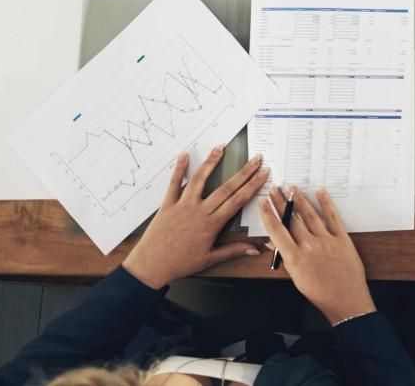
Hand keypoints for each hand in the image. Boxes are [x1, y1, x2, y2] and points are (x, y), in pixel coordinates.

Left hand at [121, 148, 265, 288]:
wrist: (150, 267)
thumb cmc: (180, 264)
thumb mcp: (209, 260)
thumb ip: (232, 251)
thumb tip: (254, 249)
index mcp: (212, 225)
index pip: (238, 201)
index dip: (253, 186)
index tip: (263, 174)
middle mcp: (199, 211)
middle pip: (226, 188)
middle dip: (244, 172)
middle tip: (256, 158)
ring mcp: (183, 206)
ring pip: (200, 180)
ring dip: (211, 163)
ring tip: (220, 148)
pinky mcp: (167, 205)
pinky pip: (174, 184)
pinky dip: (179, 169)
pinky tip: (184, 156)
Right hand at [259, 186, 375, 325]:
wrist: (345, 299)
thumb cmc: (319, 292)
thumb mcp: (296, 278)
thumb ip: (285, 258)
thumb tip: (272, 242)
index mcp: (295, 258)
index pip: (277, 231)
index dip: (268, 215)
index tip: (263, 202)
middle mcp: (309, 246)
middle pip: (292, 219)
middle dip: (281, 203)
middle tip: (275, 188)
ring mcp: (326, 240)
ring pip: (310, 215)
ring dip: (299, 199)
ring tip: (291, 187)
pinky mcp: (342, 237)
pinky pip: (332, 216)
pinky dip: (326, 203)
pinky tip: (320, 191)